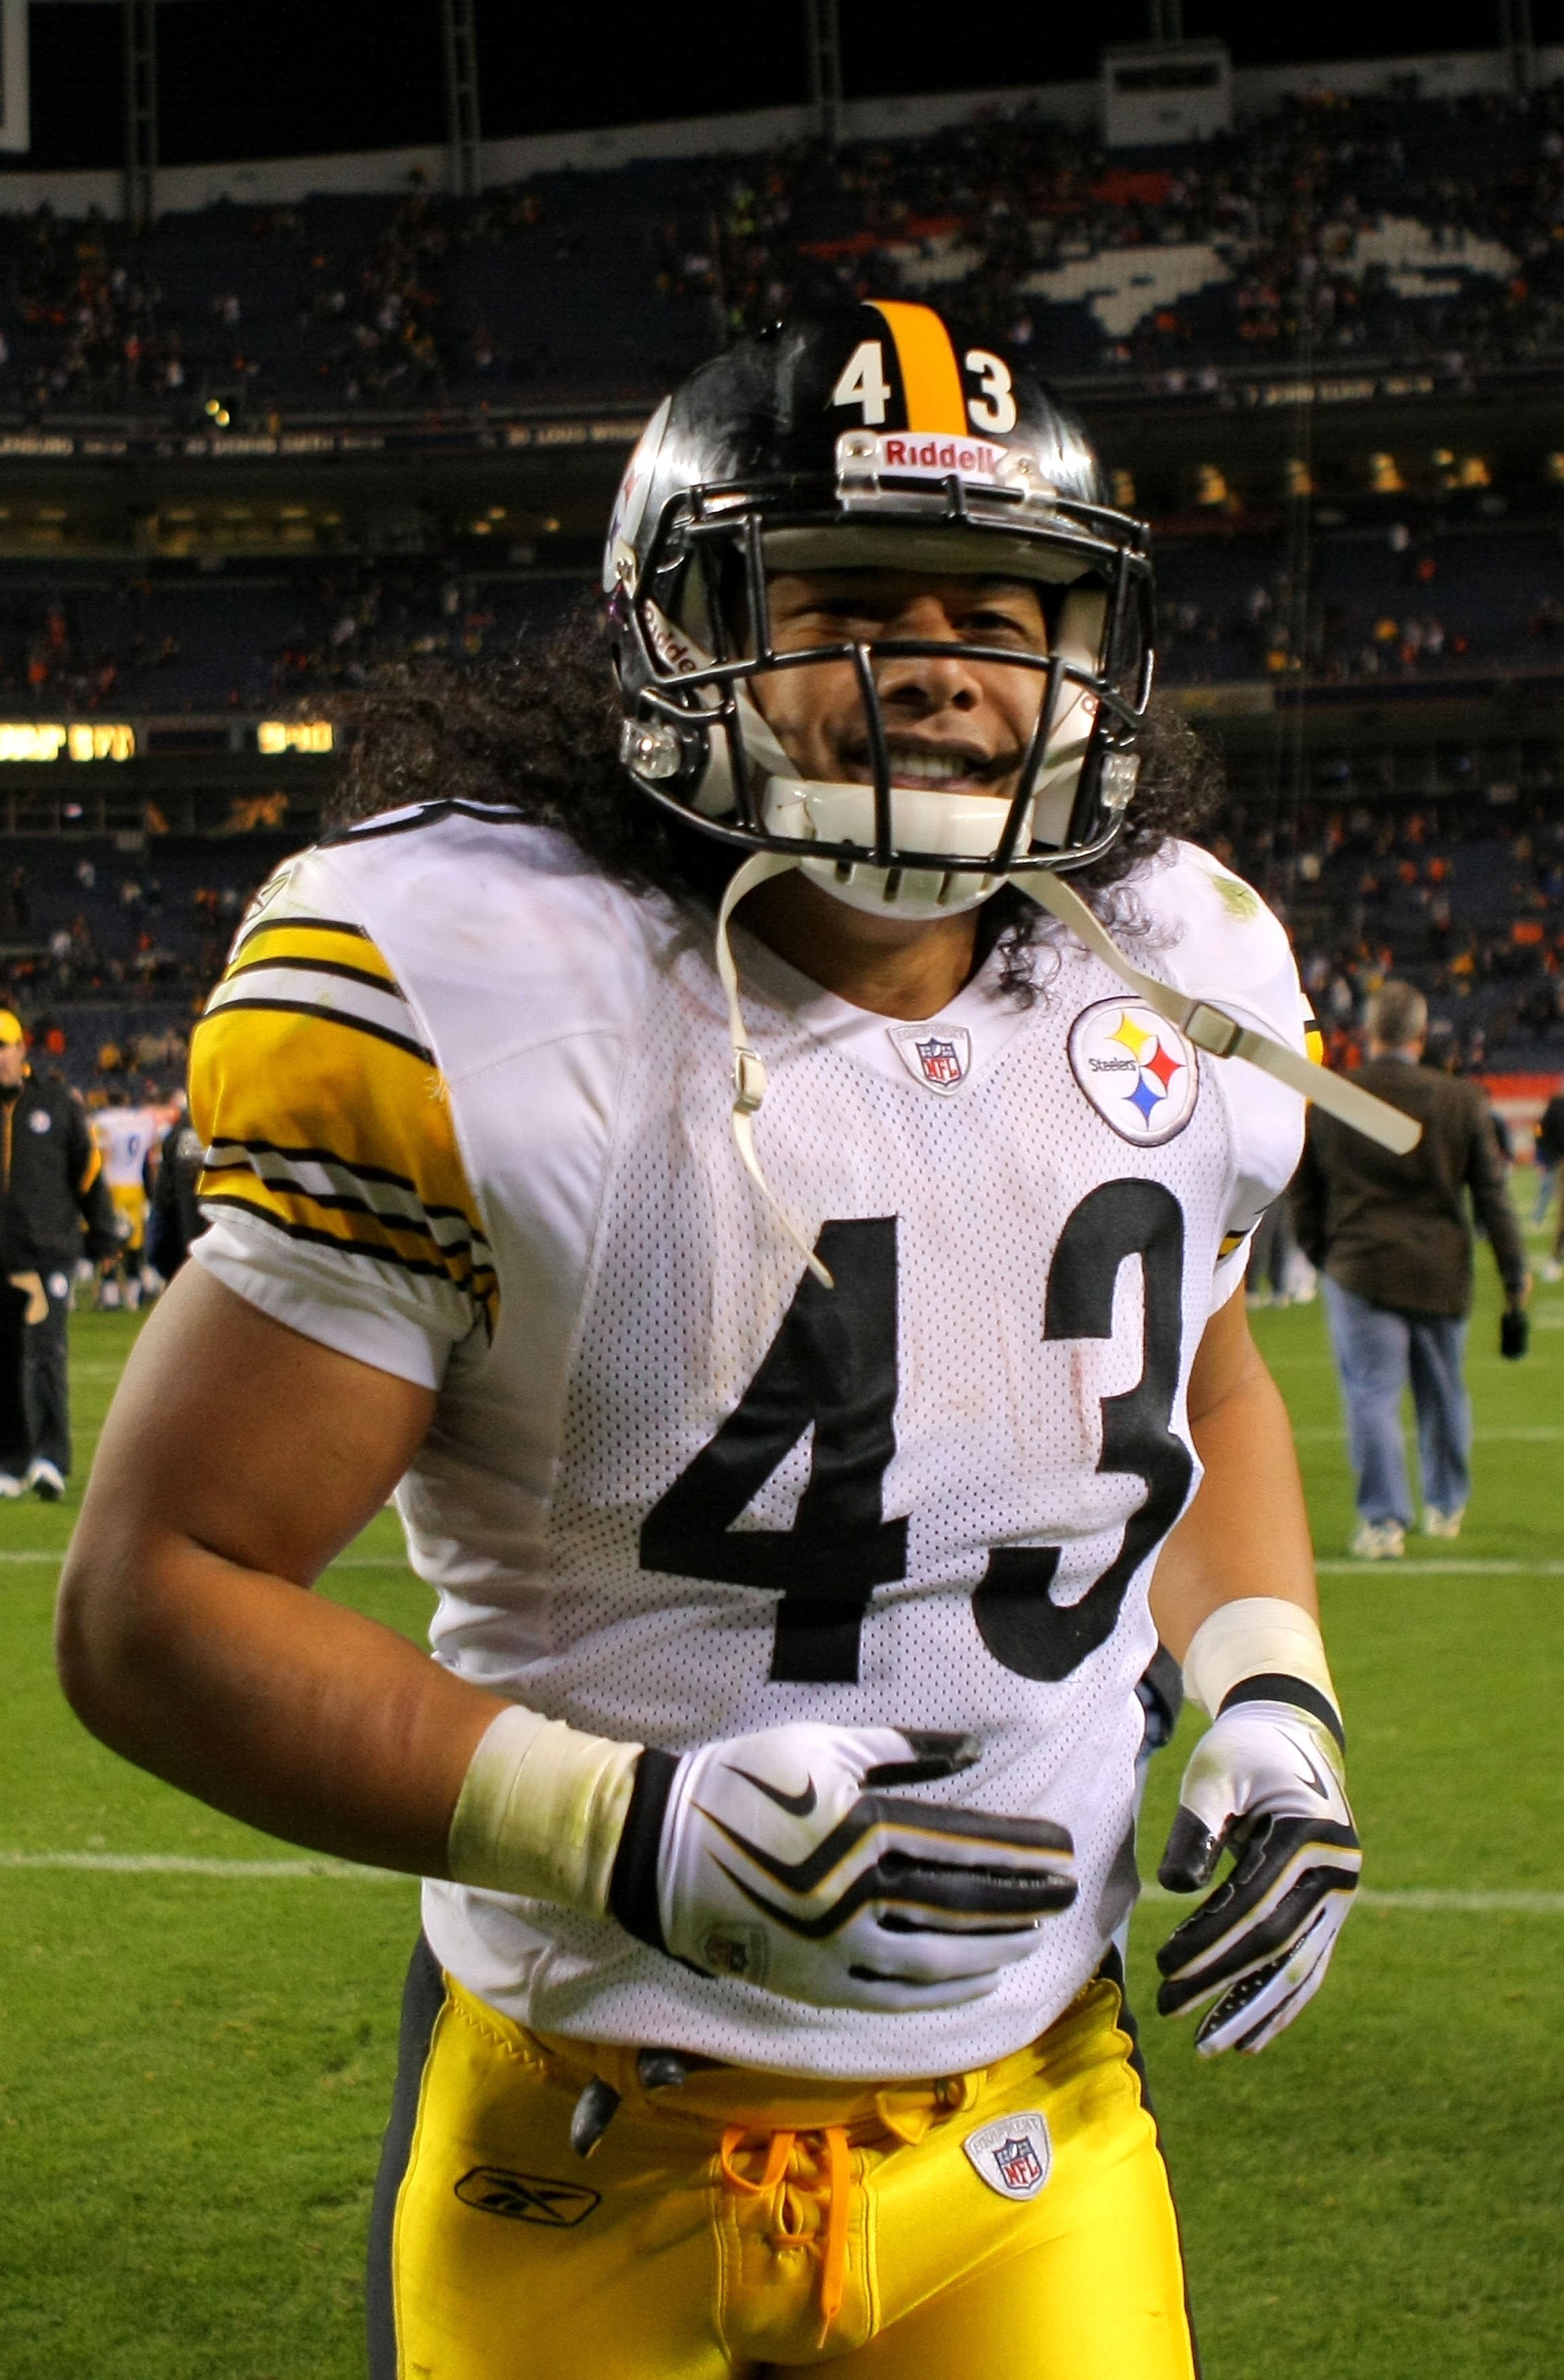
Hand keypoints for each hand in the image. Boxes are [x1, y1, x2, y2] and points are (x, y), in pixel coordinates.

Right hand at [642, 1722, 1075, 2010]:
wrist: (658, 1846)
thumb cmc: (746, 1779)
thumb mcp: (826, 1743)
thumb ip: (905, 1750)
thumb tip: (974, 1750)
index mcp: (866, 1830)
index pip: (967, 1845)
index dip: (1022, 1850)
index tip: (1064, 1849)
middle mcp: (860, 1897)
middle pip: (964, 1906)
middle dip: (1022, 1901)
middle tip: (1065, 1895)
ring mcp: (838, 1949)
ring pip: (938, 1962)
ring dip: (992, 1950)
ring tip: (1029, 1937)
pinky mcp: (814, 1984)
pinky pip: (894, 1998)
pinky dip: (943, 1993)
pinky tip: (976, 1982)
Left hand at [1154, 1698, 1359, 2055]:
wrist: (1294, 1735)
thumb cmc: (1243, 1751)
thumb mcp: (1213, 1772)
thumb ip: (1195, 1827)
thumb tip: (1176, 1890)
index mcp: (1311, 1835)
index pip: (1255, 1905)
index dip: (1209, 1940)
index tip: (1164, 1967)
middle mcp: (1338, 1872)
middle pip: (1277, 1944)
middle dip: (1222, 1982)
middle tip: (1169, 2008)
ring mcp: (1342, 1895)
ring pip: (1298, 1966)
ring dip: (1252, 2010)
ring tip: (1210, 2047)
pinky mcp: (1332, 1910)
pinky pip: (1308, 1965)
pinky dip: (1279, 2003)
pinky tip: (1249, 2039)